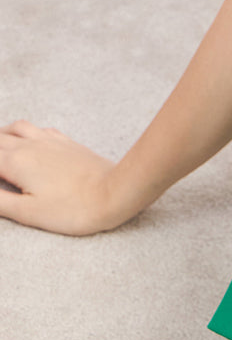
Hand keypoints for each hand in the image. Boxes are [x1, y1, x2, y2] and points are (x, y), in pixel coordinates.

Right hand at [0, 121, 130, 235]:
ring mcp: (49, 140)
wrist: (113, 191)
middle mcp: (30, 145)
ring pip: (15, 128)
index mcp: (16, 162)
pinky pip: (37, 129)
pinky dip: (22, 132)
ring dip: (0, 136)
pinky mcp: (65, 141)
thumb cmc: (70, 209)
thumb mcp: (26, 212)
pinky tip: (25, 141)